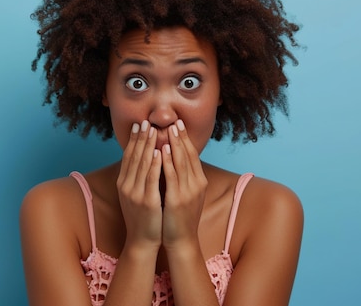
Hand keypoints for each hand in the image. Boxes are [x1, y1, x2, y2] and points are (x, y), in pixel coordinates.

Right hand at [117, 120, 162, 249]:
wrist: (142, 241)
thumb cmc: (143, 217)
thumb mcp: (136, 194)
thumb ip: (138, 177)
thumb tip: (143, 159)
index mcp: (123, 183)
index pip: (128, 156)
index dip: (134, 140)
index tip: (139, 125)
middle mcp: (126, 186)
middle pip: (134, 157)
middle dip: (141, 138)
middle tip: (146, 122)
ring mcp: (135, 194)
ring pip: (141, 165)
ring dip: (148, 146)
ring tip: (153, 131)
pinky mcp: (147, 202)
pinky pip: (151, 179)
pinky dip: (154, 164)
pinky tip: (159, 152)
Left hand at [161, 119, 207, 248]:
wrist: (181, 240)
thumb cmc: (180, 217)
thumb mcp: (185, 194)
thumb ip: (183, 178)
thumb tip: (176, 160)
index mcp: (199, 182)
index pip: (192, 155)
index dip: (185, 139)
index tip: (179, 124)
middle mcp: (196, 184)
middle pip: (188, 155)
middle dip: (180, 137)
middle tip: (174, 120)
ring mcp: (188, 192)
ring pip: (181, 162)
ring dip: (174, 144)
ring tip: (167, 129)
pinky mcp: (177, 199)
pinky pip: (171, 176)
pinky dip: (167, 162)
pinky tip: (161, 151)